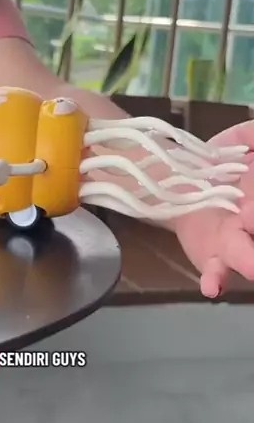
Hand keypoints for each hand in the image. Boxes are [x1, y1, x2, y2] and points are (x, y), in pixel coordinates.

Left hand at [175, 120, 253, 298]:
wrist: (176, 181)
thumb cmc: (222, 164)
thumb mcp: (242, 139)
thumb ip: (251, 135)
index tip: (252, 204)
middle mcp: (253, 222)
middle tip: (253, 224)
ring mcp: (233, 243)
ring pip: (244, 254)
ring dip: (249, 260)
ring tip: (253, 267)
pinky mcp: (208, 256)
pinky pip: (214, 271)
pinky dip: (215, 280)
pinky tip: (212, 286)